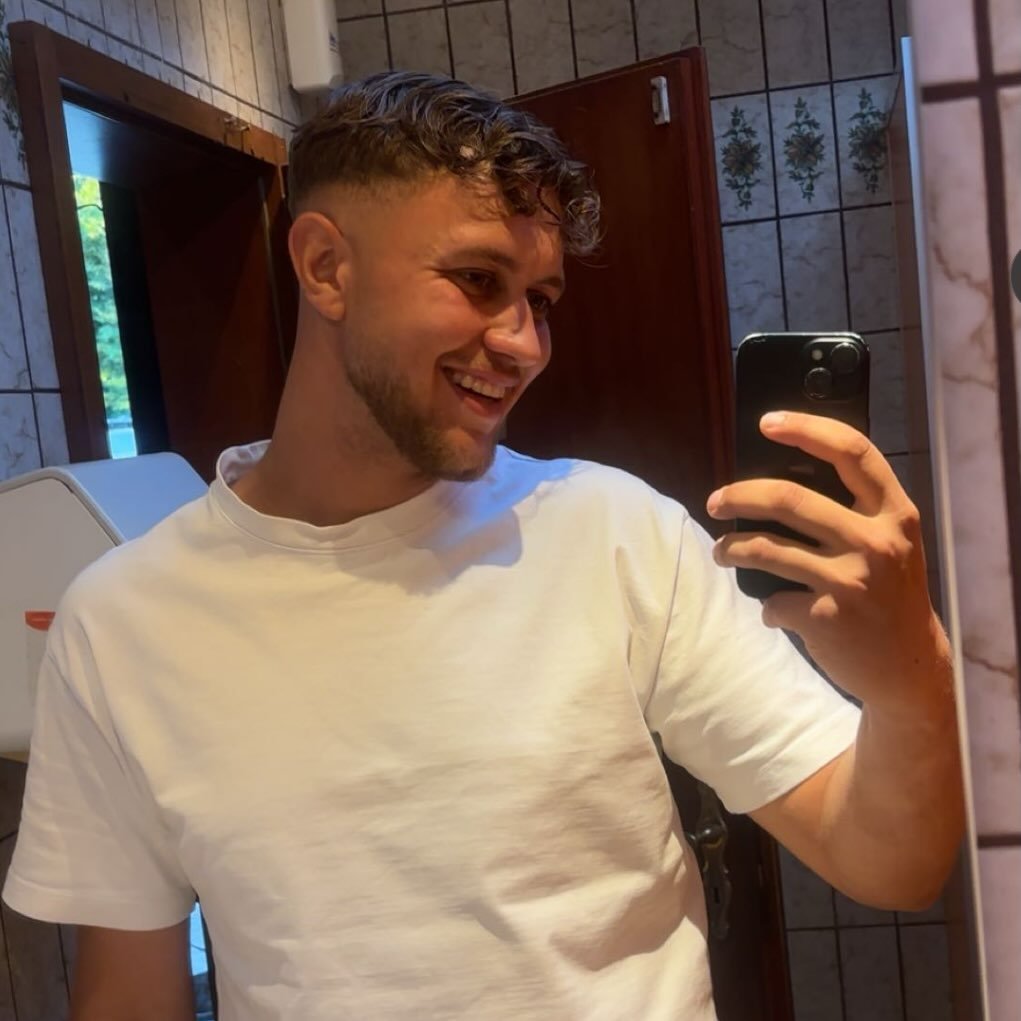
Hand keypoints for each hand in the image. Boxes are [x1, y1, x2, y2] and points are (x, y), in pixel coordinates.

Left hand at [706, 411, 951, 716]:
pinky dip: (767, 608)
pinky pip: (773, 602)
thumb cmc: (890, 595)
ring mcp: (851, 581)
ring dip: (731, 550)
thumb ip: (854, 513)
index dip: (808, 428)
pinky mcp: (827, 617)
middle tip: (715, 502)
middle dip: (739, 496)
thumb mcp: (892, 544)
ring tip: (720, 553)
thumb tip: (777, 485)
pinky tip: (775, 611)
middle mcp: (876, 542)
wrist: (910, 668)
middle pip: (790, 499)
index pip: (853, 452)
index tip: (767, 421)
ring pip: (766, 549)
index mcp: (895, 514)